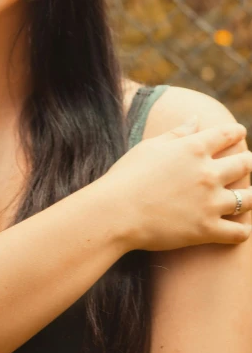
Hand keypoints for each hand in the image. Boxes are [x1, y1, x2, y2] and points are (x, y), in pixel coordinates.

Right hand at [100, 116, 251, 251]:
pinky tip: (241, 227)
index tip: (239, 133)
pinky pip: (239, 232)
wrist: (115, 212)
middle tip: (247, 163)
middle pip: (244, 164)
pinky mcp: (207, 230)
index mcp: (193, 148)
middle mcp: (208, 173)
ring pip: (248, 199)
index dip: (236, 132)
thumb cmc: (126, 176)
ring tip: (249, 196)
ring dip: (251, 196)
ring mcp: (210, 203)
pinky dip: (243, 230)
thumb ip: (177, 133)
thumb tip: (196, 119)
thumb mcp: (149, 147)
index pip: (227, 134)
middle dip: (248, 162)